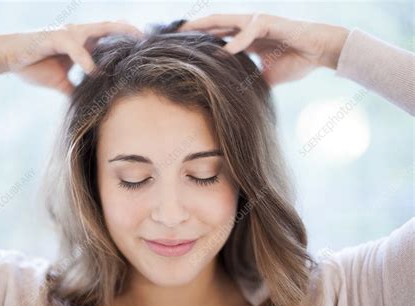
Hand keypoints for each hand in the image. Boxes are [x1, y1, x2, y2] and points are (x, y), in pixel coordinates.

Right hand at [0, 21, 141, 94]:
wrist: (9, 59)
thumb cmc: (35, 66)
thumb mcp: (62, 82)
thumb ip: (77, 89)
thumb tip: (89, 104)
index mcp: (82, 42)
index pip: (109, 36)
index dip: (126, 39)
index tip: (144, 48)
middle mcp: (78, 34)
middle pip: (109, 27)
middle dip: (129, 32)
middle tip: (147, 40)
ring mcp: (67, 34)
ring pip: (96, 30)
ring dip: (115, 37)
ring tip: (133, 46)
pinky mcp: (54, 39)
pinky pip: (73, 47)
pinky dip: (84, 59)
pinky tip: (94, 71)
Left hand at [180, 13, 348, 85]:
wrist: (319, 53)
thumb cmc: (295, 61)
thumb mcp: (265, 76)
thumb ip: (249, 80)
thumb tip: (237, 98)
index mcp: (245, 37)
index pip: (216, 34)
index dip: (199, 38)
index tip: (180, 47)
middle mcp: (247, 26)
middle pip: (214, 23)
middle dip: (194, 28)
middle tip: (172, 35)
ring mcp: (257, 22)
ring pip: (226, 20)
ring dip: (206, 27)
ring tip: (186, 34)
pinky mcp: (269, 23)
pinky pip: (250, 31)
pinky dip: (238, 41)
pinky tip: (224, 51)